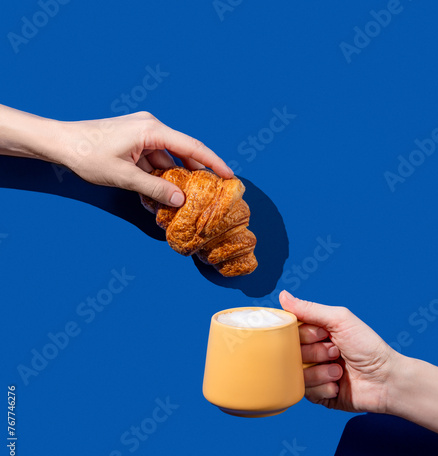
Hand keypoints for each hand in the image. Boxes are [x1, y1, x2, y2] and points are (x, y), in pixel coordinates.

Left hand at [57, 112, 232, 206]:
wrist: (60, 142)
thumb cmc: (87, 155)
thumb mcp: (124, 177)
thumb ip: (155, 188)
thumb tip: (180, 200)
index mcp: (151, 130)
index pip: (191, 146)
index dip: (213, 162)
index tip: (229, 175)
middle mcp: (150, 127)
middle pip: (182, 150)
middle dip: (195, 171)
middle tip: (212, 189)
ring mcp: (142, 133)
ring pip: (167, 157)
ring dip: (173, 177)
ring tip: (182, 197)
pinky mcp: (134, 140)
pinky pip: (154, 158)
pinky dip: (158, 174)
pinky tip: (158, 192)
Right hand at [279, 290, 399, 412]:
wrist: (386, 380)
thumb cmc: (368, 346)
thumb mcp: (339, 320)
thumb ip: (310, 309)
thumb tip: (283, 295)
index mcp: (314, 333)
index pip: (290, 330)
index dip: (304, 333)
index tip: (323, 333)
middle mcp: (310, 352)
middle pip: (290, 352)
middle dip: (315, 353)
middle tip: (335, 352)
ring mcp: (312, 373)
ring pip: (296, 373)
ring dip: (320, 372)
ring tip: (339, 370)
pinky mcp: (316, 394)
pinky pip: (304, 391)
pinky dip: (323, 387)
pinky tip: (338, 385)